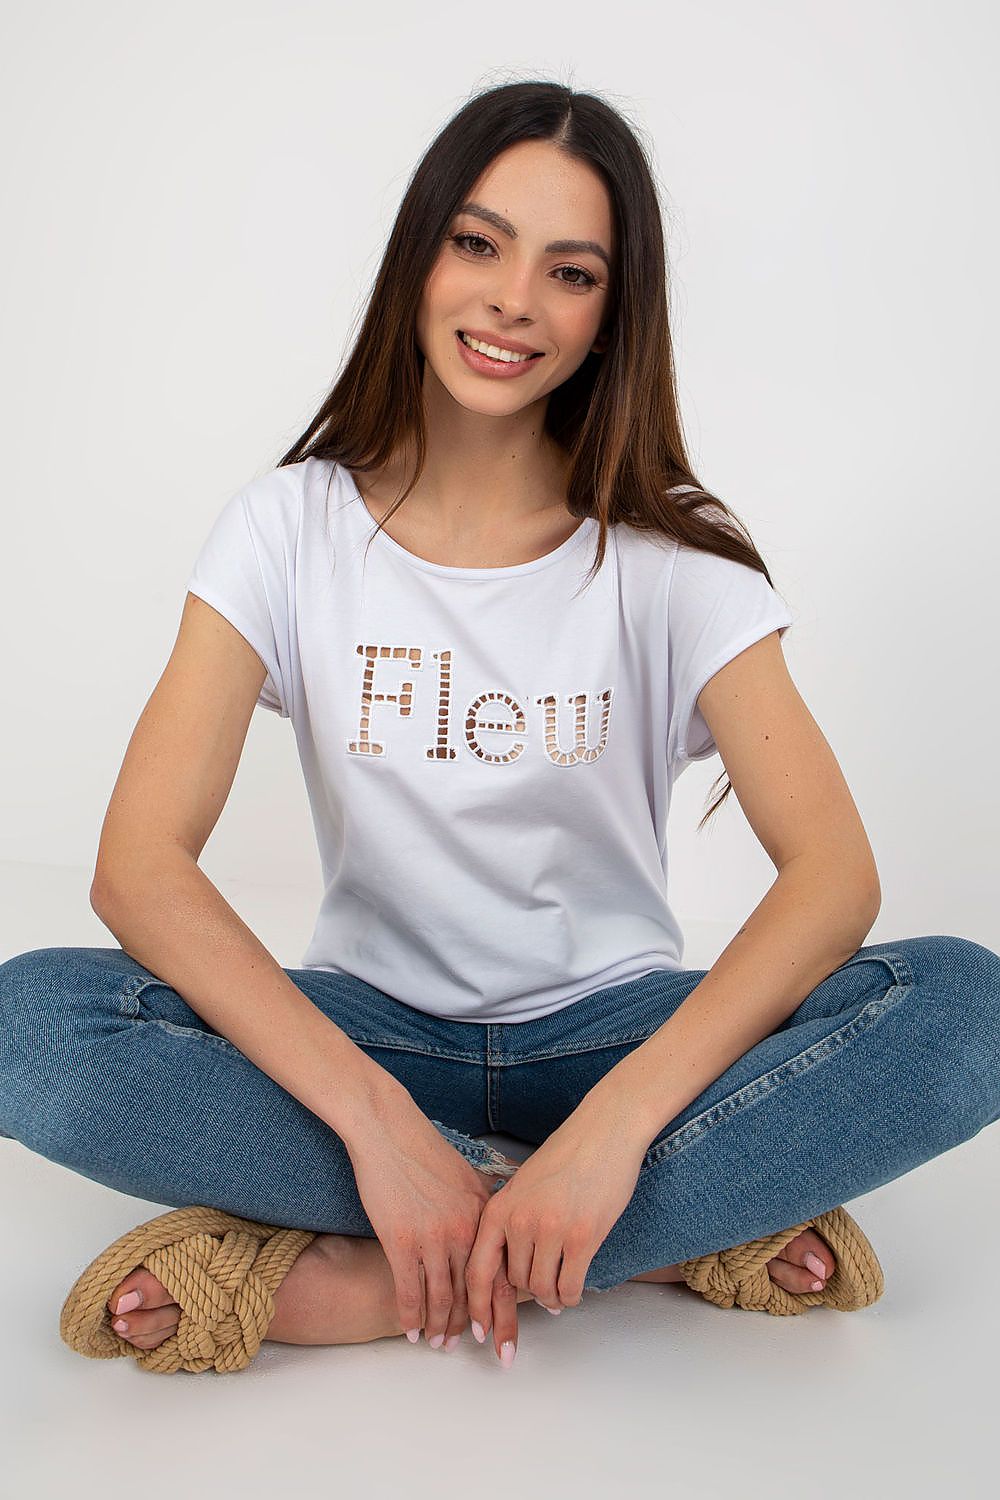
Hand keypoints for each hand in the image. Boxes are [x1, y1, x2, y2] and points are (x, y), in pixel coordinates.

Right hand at [344, 1088, 514, 1348]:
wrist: (389, 1131)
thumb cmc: (425, 1151)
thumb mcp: (469, 1174)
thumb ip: (485, 1204)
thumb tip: (500, 1223)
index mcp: (484, 1216)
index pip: (502, 1275)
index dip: (505, 1312)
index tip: (506, 1337)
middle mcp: (464, 1231)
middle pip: (476, 1293)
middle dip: (481, 1328)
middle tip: (487, 1354)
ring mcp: (433, 1238)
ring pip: (442, 1298)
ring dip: (442, 1327)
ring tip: (442, 1344)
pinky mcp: (401, 1240)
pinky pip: (409, 1290)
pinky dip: (411, 1316)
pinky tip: (412, 1331)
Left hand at [463, 1101, 645, 1361]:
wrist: (604, 1131)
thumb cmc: (567, 1156)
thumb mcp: (524, 1185)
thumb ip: (512, 1221)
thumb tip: (511, 1269)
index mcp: (499, 1208)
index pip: (478, 1270)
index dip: (476, 1307)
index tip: (477, 1332)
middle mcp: (520, 1222)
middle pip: (515, 1283)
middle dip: (528, 1294)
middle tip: (542, 1295)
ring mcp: (551, 1230)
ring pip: (542, 1289)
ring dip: (551, 1298)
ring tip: (559, 1293)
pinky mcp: (583, 1237)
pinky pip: (570, 1287)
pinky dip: (570, 1297)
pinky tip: (573, 1291)